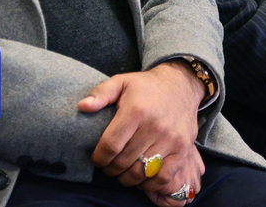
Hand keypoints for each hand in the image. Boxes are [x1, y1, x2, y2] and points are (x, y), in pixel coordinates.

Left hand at [78, 61, 205, 200]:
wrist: (181, 85)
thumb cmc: (147, 86)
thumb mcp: (121, 81)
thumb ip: (100, 93)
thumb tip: (82, 107)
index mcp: (136, 111)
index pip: (111, 145)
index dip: (99, 158)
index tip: (97, 159)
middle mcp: (155, 126)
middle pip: (123, 162)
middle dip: (110, 169)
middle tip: (108, 166)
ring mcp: (171, 139)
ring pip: (141, 172)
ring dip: (127, 178)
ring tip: (122, 172)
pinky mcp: (183, 148)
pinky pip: (163, 177)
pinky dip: (149, 183)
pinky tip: (142, 177)